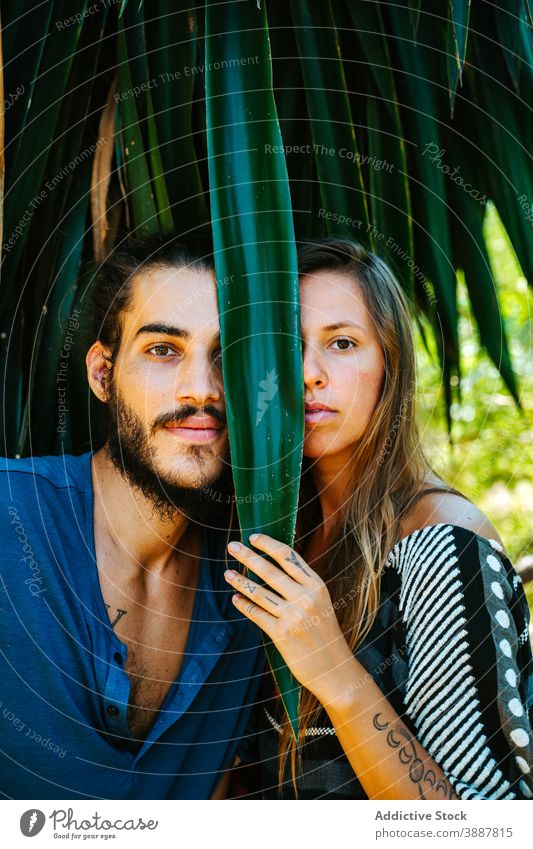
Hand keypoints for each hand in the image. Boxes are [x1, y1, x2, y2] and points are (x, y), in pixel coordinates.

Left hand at [224, 533, 355, 705]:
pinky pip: (256, 614)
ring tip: (227, 573)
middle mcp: (305, 597)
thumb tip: (275, 566)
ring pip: (259, 591)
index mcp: (317, 585)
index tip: (253, 537)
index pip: (288, 556)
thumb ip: (303, 585)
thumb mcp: (321, 602)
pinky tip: (235, 598)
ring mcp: (293, 616)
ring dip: (240, 580)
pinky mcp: (281, 634)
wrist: (335, 669)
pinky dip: (243, 604)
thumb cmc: (326, 634)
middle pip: (270, 570)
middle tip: (232, 546)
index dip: (268, 544)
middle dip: (248, 556)